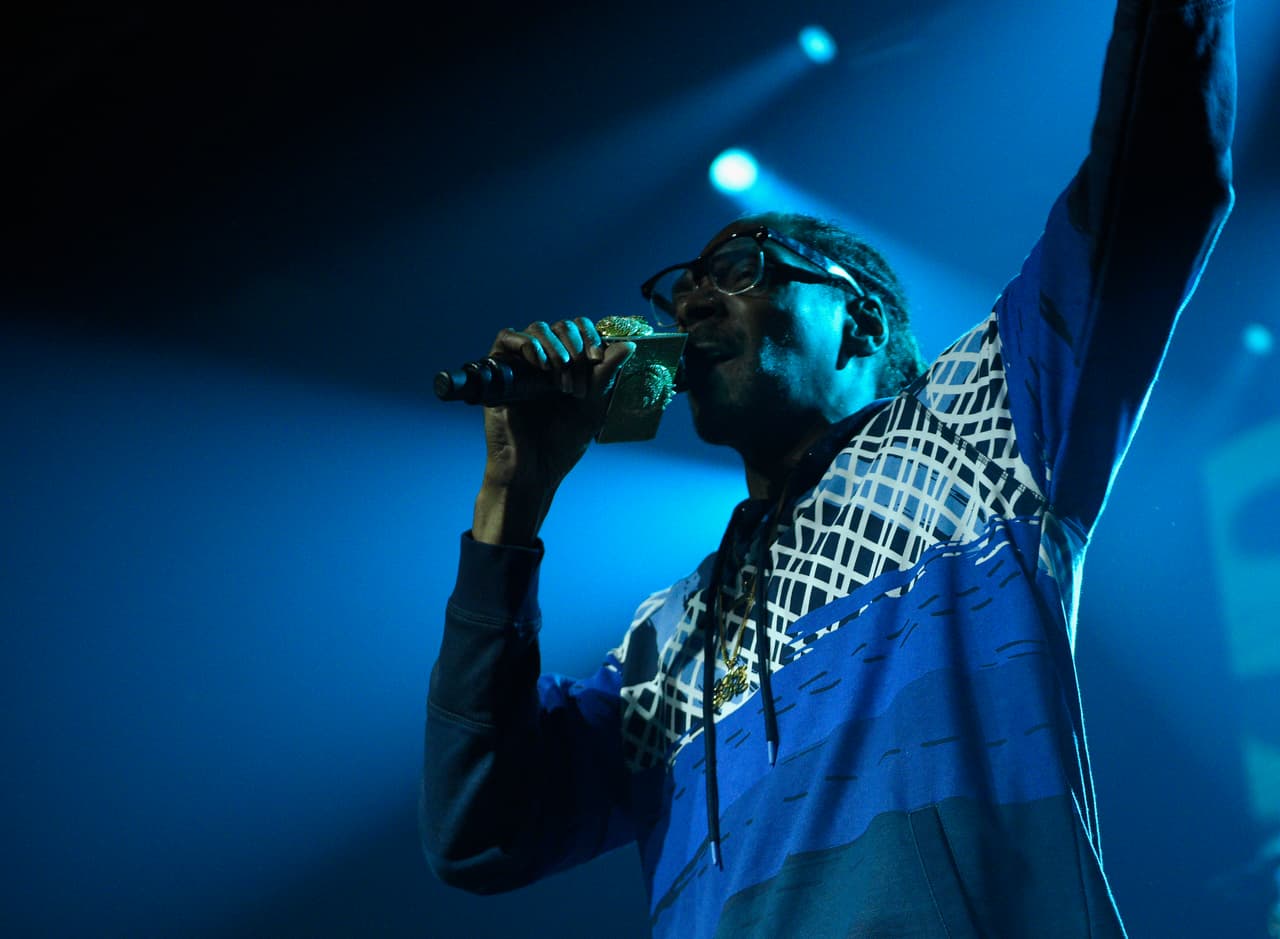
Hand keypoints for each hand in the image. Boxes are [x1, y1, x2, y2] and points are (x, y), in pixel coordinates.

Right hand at [472, 318, 634, 544]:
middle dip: (575, 345)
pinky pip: (506, 337)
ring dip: (555, 347)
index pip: (580, 330)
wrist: (534, 468)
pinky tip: (540, 364)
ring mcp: (522, 364)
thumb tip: (630, 346)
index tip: (597, 358)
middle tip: (579, 376)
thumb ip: (606, 375)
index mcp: (569, 366)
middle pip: (561, 326)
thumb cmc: (562, 443)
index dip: (591, 336)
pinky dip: (526, 343)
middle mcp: (545, 361)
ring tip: (561, 376)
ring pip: (537, 328)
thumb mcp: (593, 406)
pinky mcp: (500, 371)